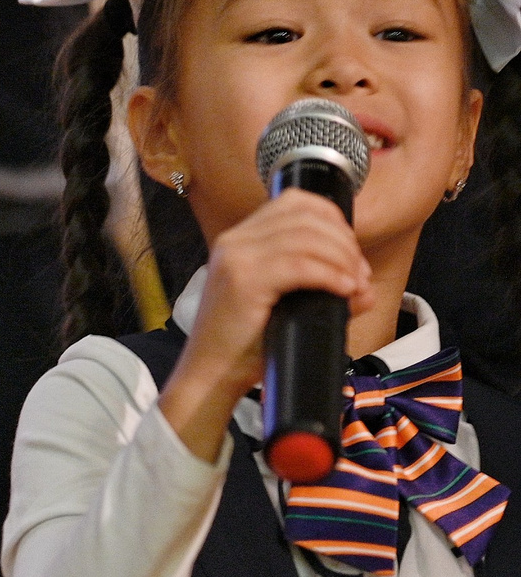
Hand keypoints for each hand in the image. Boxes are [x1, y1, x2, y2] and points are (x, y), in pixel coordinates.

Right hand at [158, 188, 376, 459]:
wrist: (212, 375)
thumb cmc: (246, 345)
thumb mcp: (283, 305)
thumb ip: (318, 286)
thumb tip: (364, 287)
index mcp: (239, 240)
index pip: (294, 202)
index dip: (333, 217)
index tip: (351, 250)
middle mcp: (234, 241)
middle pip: (305, 216)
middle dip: (344, 241)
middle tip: (359, 274)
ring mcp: (236, 258)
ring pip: (307, 238)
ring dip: (342, 259)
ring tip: (355, 285)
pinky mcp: (243, 281)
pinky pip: (301, 265)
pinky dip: (330, 275)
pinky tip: (344, 290)